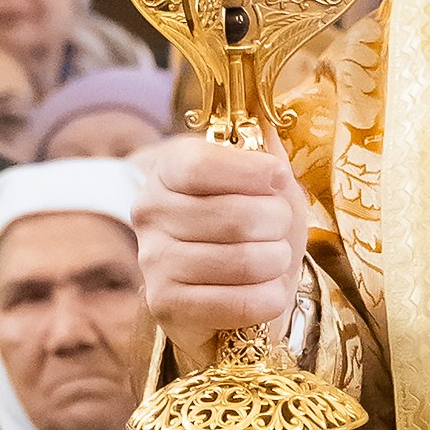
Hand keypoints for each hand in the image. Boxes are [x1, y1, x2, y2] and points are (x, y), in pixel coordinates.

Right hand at [130, 133, 307, 366]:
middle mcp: (150, 211)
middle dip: (277, 224)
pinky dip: (269, 298)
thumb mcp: (268, 186)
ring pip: (243, 261)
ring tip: (273, 260)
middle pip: (235, 216)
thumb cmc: (256, 232)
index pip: (199, 164)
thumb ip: (266, 153)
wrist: (241, 293)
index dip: (249, 172)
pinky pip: (238, 302)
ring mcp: (153, 260)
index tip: (277, 178)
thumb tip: (263, 124)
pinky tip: (266, 292)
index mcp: (169, 170)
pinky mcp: (165, 305)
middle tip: (279, 230)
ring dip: (277, 263)